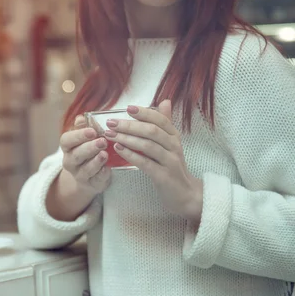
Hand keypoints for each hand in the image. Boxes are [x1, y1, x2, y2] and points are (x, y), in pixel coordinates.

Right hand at [59, 115, 111, 196]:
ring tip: (105, 154)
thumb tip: (81, 118)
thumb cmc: (87, 151)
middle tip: (102, 141)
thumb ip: (83, 127)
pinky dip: (102, 174)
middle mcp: (71, 162)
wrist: (89, 176)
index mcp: (68, 147)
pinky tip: (108, 168)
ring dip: (96, 161)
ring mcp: (80, 175)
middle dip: (89, 148)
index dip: (78, 135)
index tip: (92, 131)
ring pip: (86, 169)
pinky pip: (97, 180)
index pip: (66, 140)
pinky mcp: (92, 184)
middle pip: (76, 155)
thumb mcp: (84, 138)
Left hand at [104, 100, 202, 222]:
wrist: (183, 194)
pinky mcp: (164, 176)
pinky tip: (118, 149)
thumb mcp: (170, 144)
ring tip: (110, 134)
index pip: (160, 119)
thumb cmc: (171, 166)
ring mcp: (170, 161)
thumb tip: (165, 101)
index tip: (127, 108)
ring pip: (148, 146)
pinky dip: (131, 155)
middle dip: (129, 125)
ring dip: (127, 138)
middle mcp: (174, 146)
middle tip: (111, 122)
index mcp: (174, 136)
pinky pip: (146, 163)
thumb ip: (165, 124)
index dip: (144, 113)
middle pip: (152, 131)